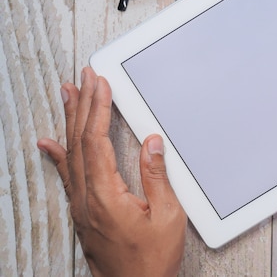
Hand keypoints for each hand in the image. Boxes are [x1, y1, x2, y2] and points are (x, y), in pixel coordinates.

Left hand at [37, 67, 186, 276]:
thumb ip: (156, 176)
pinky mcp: (83, 212)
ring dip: (70, 121)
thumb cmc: (152, 259)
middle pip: (79, 141)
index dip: (98, 108)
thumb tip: (152, 142)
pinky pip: (67, 174)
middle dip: (81, 104)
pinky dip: (58, 154)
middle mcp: (87, 198)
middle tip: (82, 77)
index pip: (97, 140)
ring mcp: (81, 205)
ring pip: (70, 153)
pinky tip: (48, 142)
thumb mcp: (167, 216)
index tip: (100, 84)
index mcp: (107, 195)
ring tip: (68, 94)